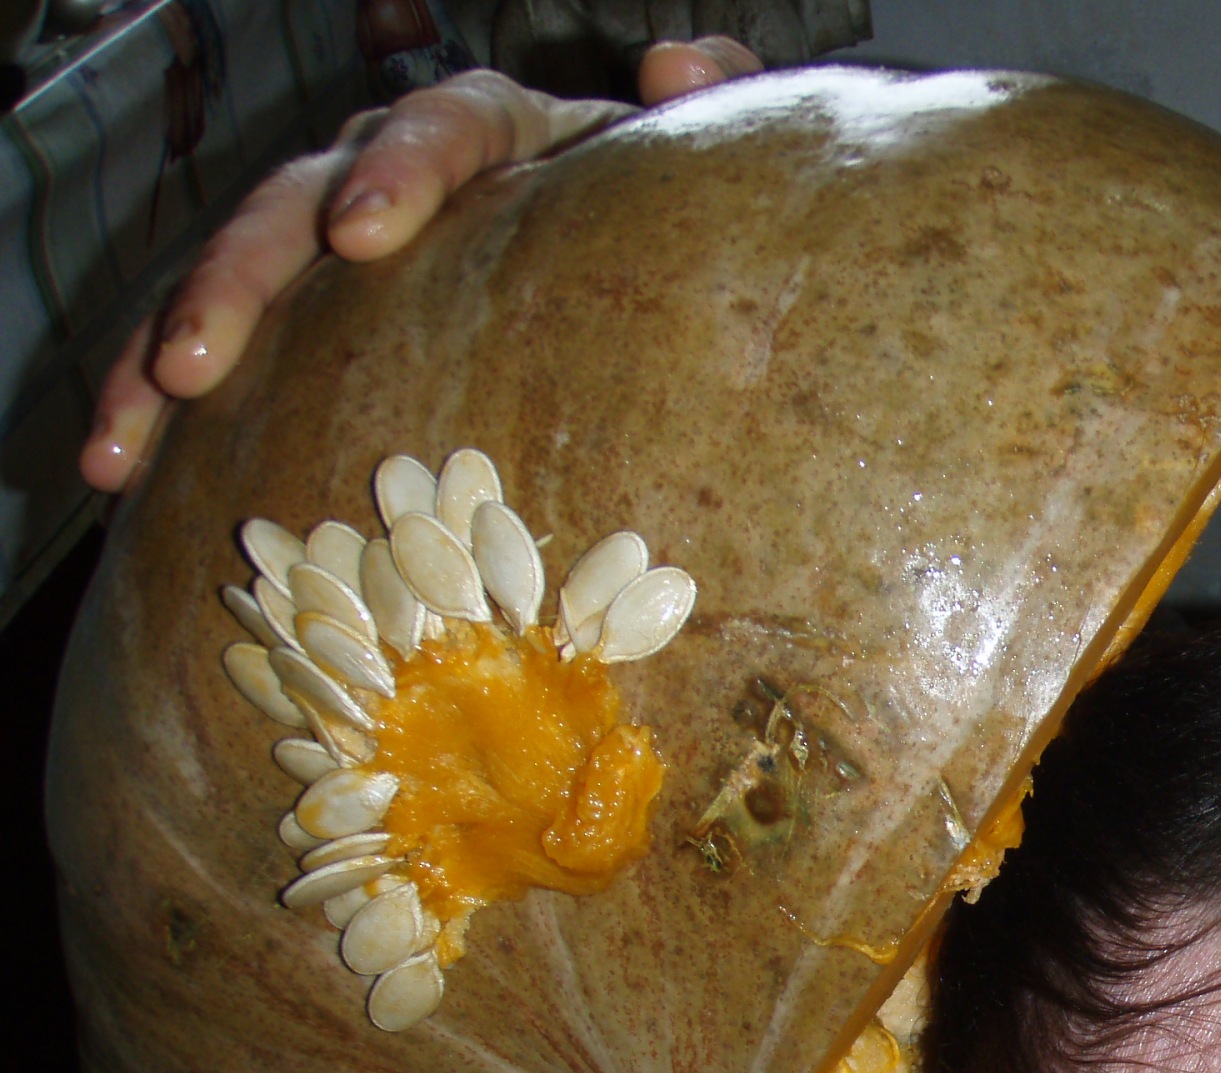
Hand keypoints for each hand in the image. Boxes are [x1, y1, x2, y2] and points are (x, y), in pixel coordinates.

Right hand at [79, 37, 762, 492]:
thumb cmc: (677, 216)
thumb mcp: (709, 157)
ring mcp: (338, 247)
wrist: (660, 276)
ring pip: (232, 276)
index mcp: (500, 132)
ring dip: (168, 349)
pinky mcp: (310, 323)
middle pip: (297, 202)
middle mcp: (396, 175)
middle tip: (200, 362)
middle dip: (240, 280)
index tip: (366, 232)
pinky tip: (119, 469)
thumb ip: (719, 93)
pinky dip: (162, 402)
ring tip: (130, 436)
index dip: (398, 168)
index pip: (443, 126)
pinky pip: (219, 350)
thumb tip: (677, 74)